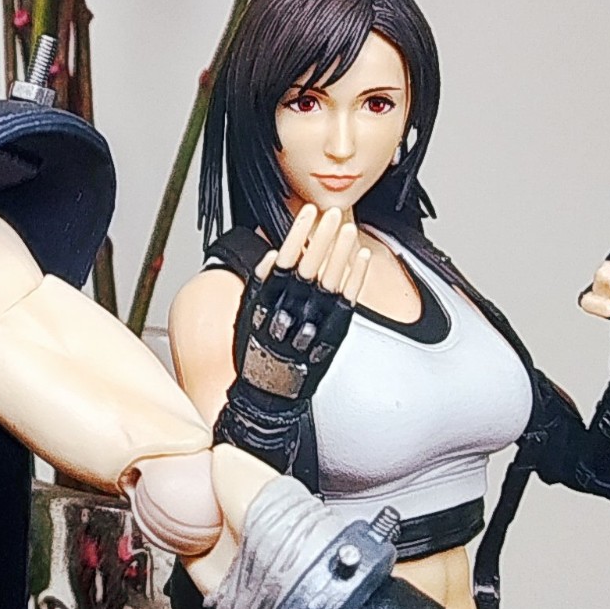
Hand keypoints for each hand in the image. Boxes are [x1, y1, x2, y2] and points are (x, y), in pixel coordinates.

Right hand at [235, 206, 371, 401]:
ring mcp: (314, 322)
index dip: (298, 235)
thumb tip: (270, 254)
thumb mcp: (248, 314)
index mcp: (270, 303)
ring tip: (349, 228)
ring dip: (342, 252)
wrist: (269, 394)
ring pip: (333, 280)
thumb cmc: (256, 353)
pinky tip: (361, 258)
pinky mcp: (333, 334)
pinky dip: (356, 278)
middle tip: (333, 214)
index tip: (307, 214)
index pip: (286, 260)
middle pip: (312, 266)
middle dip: (323, 237)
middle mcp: (293, 310)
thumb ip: (260, 285)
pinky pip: (348, 302)